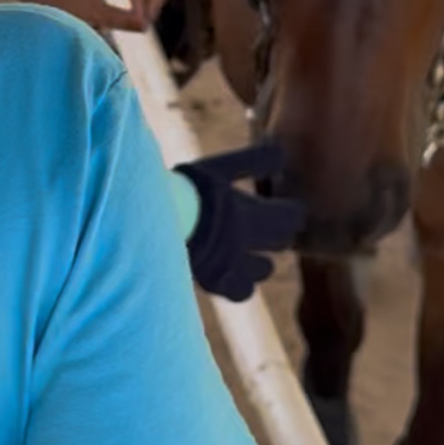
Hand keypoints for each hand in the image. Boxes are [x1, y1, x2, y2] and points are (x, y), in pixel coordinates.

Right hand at [175, 142, 304, 302]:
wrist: (150, 225)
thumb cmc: (184, 190)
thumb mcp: (218, 168)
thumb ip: (251, 160)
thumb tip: (282, 152)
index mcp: (247, 211)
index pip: (288, 217)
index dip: (292, 212)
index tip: (292, 208)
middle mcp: (244, 242)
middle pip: (280, 241)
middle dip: (280, 232)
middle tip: (276, 226)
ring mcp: (231, 265)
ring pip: (263, 269)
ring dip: (264, 260)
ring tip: (258, 254)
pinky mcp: (215, 283)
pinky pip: (243, 292)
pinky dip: (244, 284)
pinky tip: (238, 276)